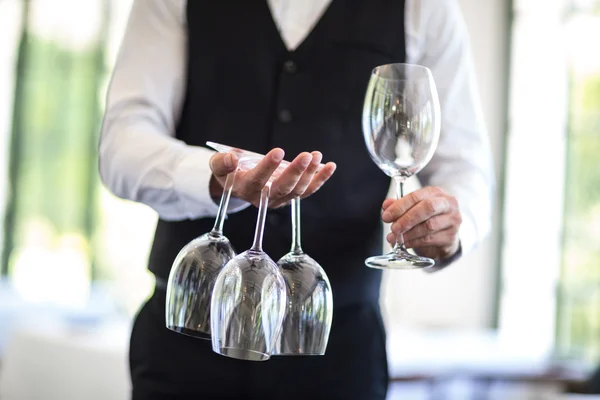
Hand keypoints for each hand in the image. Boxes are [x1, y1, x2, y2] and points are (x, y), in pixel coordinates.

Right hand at [209, 148, 336, 207]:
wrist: (239, 183)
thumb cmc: (229, 171)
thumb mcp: (219, 165)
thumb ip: (222, 162)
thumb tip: (231, 158)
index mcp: (245, 189)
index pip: (257, 180)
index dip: (268, 168)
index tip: (278, 152)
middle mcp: (264, 198)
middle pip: (283, 188)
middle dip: (295, 172)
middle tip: (306, 155)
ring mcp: (280, 198)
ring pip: (298, 190)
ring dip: (310, 174)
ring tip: (317, 155)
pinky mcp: (292, 195)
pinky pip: (309, 190)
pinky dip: (321, 179)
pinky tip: (330, 166)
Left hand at [381, 186, 461, 260]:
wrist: (443, 236)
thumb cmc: (426, 218)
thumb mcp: (412, 208)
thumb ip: (399, 205)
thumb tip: (386, 206)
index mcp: (436, 192)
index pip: (417, 196)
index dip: (400, 206)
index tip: (386, 216)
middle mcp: (448, 204)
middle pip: (427, 208)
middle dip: (407, 219)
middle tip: (394, 228)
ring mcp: (452, 221)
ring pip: (429, 226)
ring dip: (409, 233)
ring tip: (396, 238)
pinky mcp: (451, 237)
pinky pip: (430, 239)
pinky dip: (414, 242)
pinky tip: (405, 244)